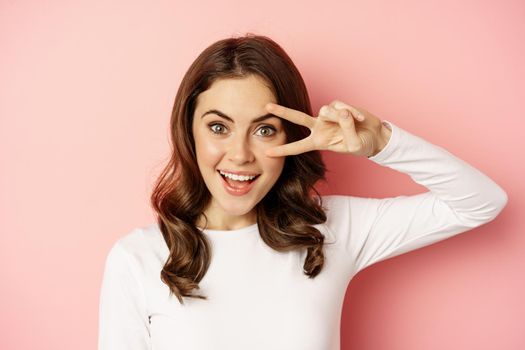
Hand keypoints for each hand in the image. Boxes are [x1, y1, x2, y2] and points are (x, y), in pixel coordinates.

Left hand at [264, 100, 387, 157]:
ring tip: (355, 122)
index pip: (298, 147)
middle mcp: (319, 127)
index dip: (283, 150)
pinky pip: (340, 106)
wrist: (374, 135)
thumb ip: (346, 129)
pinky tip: (360, 118)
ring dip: (340, 117)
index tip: (267, 153)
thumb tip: (340, 112)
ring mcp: (328, 116)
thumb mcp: (353, 144)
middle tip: (266, 107)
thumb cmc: (361, 144)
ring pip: (326, 111)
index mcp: (318, 141)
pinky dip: (352, 112)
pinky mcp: (338, 106)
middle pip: (298, 118)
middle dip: (282, 112)